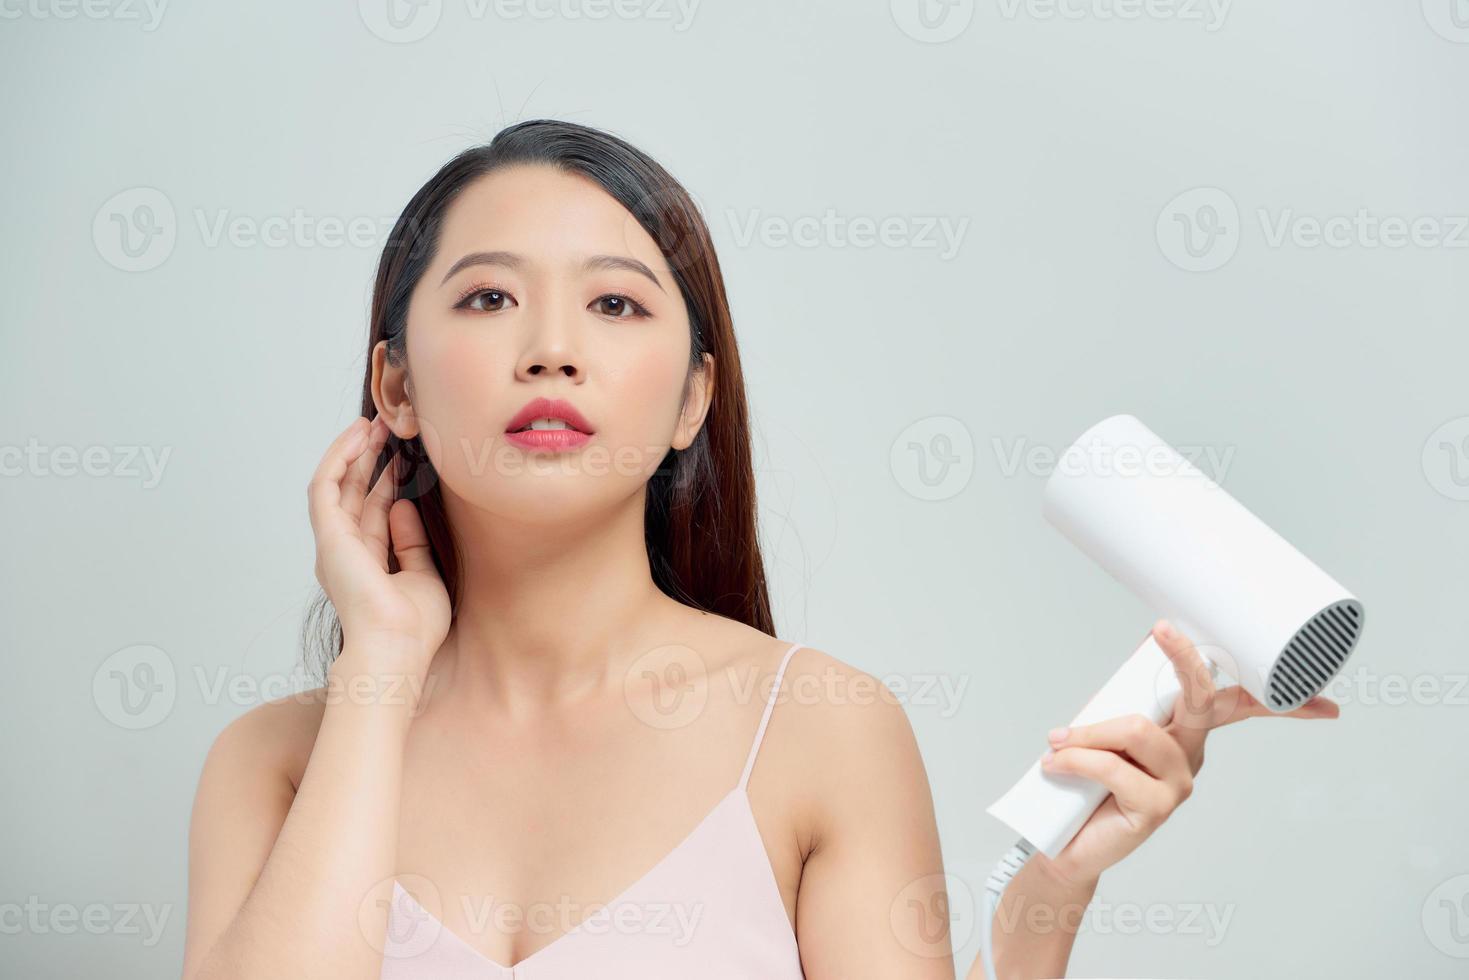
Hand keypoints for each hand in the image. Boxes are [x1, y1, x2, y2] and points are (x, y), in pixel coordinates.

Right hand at [307, 414, 451, 675]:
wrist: (397, 647)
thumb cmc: (414, 627)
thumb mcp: (423, 576)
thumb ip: (412, 542)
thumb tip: (404, 506)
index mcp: (367, 564)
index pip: (374, 513)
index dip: (386, 481)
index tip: (403, 454)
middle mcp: (345, 552)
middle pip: (354, 494)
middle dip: (370, 459)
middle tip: (387, 428)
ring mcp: (334, 543)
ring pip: (337, 485)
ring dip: (353, 452)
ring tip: (373, 424)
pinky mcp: (328, 535)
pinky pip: (327, 486)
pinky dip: (340, 458)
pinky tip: (358, 437)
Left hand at [1031, 619, 1338, 889]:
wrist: (1064, 841)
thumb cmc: (1086, 782)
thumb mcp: (1103, 731)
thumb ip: (1122, 701)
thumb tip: (1135, 655)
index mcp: (1185, 732)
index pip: (1235, 705)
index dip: (1273, 697)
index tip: (1320, 700)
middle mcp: (1189, 755)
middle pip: (1202, 700)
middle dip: (1187, 661)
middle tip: (1163, 630)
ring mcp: (1178, 783)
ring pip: (1138, 730)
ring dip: (1089, 732)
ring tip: (1059, 742)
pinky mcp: (1156, 808)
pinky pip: (1114, 767)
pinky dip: (1078, 759)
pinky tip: (1056, 764)